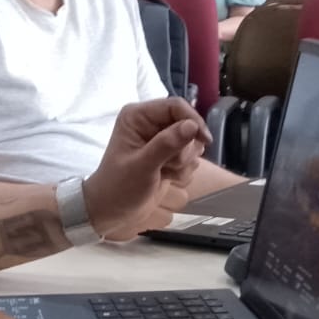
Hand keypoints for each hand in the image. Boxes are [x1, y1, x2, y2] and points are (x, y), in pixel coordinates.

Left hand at [81, 98, 208, 239]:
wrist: (113, 212)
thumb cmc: (119, 187)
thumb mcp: (142, 166)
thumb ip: (167, 144)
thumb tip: (192, 125)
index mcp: (137, 116)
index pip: (175, 106)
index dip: (193, 120)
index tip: (204, 140)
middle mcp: (150, 123)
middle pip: (188, 125)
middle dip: (184, 149)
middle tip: (168, 165)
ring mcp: (160, 140)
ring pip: (191, 143)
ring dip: (183, 162)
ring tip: (164, 172)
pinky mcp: (168, 156)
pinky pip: (190, 158)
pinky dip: (183, 170)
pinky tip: (166, 177)